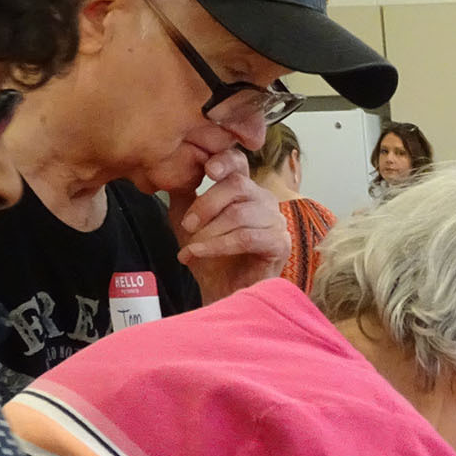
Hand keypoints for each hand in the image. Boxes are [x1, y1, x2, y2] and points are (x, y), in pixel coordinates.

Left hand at [168, 147, 288, 300]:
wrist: (222, 293)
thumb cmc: (210, 258)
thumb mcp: (189, 221)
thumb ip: (184, 195)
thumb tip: (174, 171)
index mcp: (246, 190)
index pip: (239, 163)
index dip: (225, 161)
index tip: (206, 170)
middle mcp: (265, 202)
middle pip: (237, 185)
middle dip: (206, 205)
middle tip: (186, 225)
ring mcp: (277, 222)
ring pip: (240, 214)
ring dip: (209, 231)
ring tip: (191, 248)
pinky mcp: (280, 245)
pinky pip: (246, 238)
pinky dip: (218, 245)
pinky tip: (198, 253)